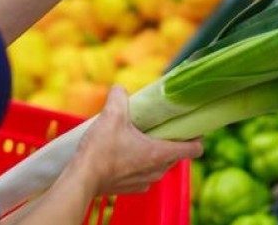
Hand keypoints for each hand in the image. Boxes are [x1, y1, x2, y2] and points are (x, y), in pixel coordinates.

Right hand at [72, 87, 202, 194]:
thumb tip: (120, 88)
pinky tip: (127, 154)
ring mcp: (145, 182)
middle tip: (161, 126)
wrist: (81, 179)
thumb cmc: (100, 150)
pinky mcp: (132, 188)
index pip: (194, 149)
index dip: (196, 136)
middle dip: (172, 141)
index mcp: (159, 153)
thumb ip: (119, 97)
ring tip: (141, 138)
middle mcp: (157, 171)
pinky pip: (145, 175)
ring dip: (155, 153)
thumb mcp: (111, 115)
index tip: (191, 126)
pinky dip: (141, 165)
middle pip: (176, 155)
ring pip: (160, 166)